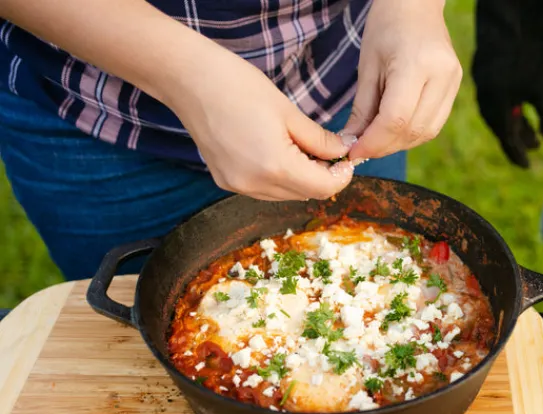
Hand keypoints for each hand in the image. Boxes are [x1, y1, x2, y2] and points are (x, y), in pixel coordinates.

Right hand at [170, 52, 354, 200]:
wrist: (188, 80)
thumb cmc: (238, 86)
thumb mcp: (288, 112)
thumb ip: (318, 139)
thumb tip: (341, 152)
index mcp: (274, 167)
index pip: (323, 188)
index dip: (340, 176)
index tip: (346, 159)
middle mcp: (254, 185)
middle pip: (305, 195)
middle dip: (322, 176)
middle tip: (328, 150)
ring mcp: (237, 186)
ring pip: (284, 195)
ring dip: (300, 179)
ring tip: (301, 148)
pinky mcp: (225, 181)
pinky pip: (264, 189)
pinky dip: (279, 178)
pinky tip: (278, 152)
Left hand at [342, 0, 461, 160]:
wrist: (416, 5)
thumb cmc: (386, 27)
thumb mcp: (367, 66)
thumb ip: (362, 109)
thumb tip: (353, 144)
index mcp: (416, 64)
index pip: (395, 119)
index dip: (373, 142)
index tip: (353, 153)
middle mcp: (441, 76)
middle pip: (413, 130)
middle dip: (384, 147)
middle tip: (361, 150)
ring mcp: (453, 82)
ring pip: (426, 132)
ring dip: (399, 144)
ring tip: (376, 140)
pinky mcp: (456, 88)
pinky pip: (434, 124)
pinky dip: (412, 134)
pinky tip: (394, 130)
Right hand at [471, 0, 542, 167]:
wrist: (511, 19)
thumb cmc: (528, 56)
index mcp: (495, 108)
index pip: (506, 139)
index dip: (518, 154)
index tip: (528, 165)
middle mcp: (484, 99)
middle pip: (501, 126)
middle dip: (518, 138)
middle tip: (534, 147)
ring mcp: (483, 83)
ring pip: (499, 112)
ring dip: (516, 122)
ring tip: (532, 129)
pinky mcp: (486, 70)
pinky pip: (496, 98)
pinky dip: (510, 107)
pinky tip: (521, 103)